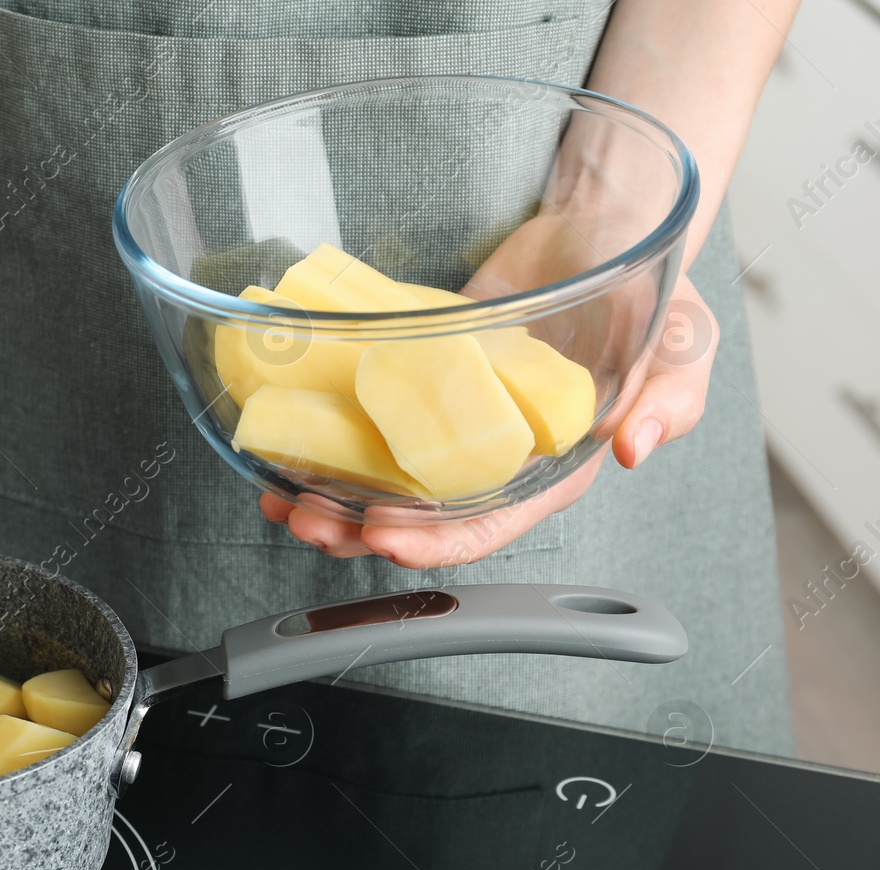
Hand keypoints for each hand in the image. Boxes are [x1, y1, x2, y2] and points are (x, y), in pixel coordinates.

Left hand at [264, 204, 718, 568]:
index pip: (492, 524)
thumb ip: (672, 396)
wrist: (593, 229)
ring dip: (330, 499)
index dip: (439, 542)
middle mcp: (490, 460)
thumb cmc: (645, 294)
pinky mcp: (413, 385)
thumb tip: (637, 445)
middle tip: (311, 522)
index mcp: (552, 469)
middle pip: (419, 517)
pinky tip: (282, 451)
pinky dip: (323, 440)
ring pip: (379, 481)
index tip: (386, 538)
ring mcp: (447, 425)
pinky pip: (364, 425)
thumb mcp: (685, 342)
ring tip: (284, 503)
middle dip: (360, 530)